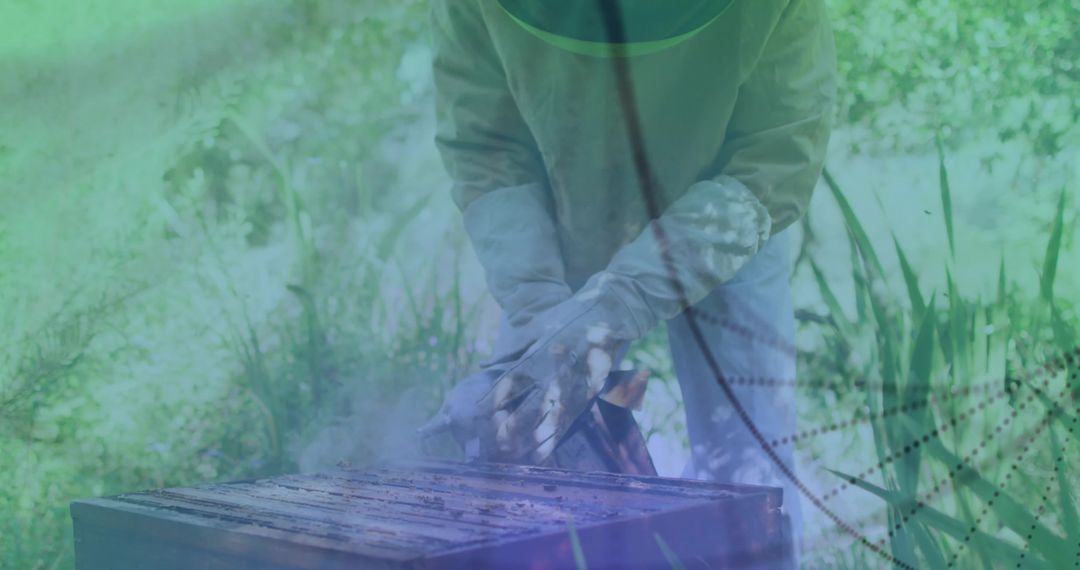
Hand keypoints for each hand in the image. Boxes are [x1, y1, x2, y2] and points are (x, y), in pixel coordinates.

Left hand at [477, 298, 631, 464]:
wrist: (607, 318)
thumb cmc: (567, 318)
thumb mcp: (535, 327)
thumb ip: (511, 350)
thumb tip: (484, 365)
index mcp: (535, 358)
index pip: (507, 386)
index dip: (490, 403)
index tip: (478, 414)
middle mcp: (551, 379)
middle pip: (525, 413)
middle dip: (507, 431)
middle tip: (494, 441)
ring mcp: (569, 391)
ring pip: (545, 426)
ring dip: (526, 443)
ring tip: (510, 453)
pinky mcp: (583, 399)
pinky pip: (564, 428)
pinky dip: (549, 444)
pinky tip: (536, 455)